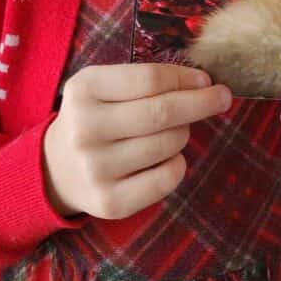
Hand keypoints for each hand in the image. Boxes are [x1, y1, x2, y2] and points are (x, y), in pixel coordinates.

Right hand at [42, 63, 231, 219]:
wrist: (57, 167)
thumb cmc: (95, 116)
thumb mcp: (104, 86)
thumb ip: (144, 80)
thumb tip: (203, 84)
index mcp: (84, 89)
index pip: (149, 79)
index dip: (184, 78)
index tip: (206, 80)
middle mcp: (85, 128)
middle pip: (162, 112)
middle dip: (200, 103)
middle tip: (222, 97)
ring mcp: (95, 168)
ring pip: (167, 144)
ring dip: (183, 133)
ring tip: (174, 130)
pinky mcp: (108, 202)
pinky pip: (166, 178)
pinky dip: (177, 164)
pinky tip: (166, 158)